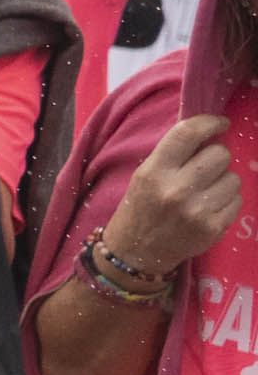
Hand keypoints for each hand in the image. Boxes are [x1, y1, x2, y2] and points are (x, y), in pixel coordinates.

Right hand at [111, 114, 244, 275]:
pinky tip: (211, 206)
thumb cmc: (141, 207)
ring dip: (224, 180)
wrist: (136, 252)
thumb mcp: (145, 176)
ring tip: (207, 190)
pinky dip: (228, 200)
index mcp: (154, 171)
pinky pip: (238, 200)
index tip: (221, 122)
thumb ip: (173, 155)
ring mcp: (197, 210)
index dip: (210, 122)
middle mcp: (176, 189)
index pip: (188, 133)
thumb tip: (210, 134)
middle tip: (206, 167)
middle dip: (217, 156)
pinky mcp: (213, 227)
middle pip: (220, 154)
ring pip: (233, 178)